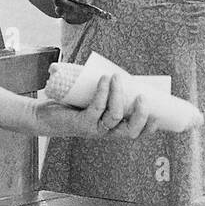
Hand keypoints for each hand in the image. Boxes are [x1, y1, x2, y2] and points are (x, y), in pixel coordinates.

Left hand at [33, 70, 158, 139]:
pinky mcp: (81, 122)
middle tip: (143, 97)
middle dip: (140, 115)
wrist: (46, 115)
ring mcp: (93, 128)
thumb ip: (108, 92)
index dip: (149, 128)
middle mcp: (105, 132)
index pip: (136, 134)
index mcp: (113, 129)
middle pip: (129, 131)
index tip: (158, 115)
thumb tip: (120, 72)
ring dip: (118, 96)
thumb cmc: (74, 105)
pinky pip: (96, 108)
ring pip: (114, 116)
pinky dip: (102, 92)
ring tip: (117, 77)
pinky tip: (104, 79)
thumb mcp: (96, 100)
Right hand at [53, 0, 100, 23]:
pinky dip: (76, 19)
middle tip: (85, 10)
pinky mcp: (62, 11)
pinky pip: (66, 18)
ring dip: (74, 14)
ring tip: (87, 14)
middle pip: (58, 0)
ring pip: (60, 11)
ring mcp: (57, 2)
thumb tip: (86, 2)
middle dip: (72, 7)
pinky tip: (85, 17)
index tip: (86, 1)